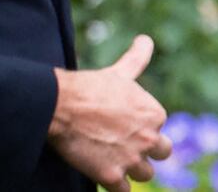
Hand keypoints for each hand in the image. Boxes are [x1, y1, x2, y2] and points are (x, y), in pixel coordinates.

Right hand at [47, 34, 172, 191]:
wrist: (57, 103)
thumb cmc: (86, 86)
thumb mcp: (117, 73)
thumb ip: (136, 59)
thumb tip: (146, 39)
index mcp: (154, 113)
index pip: (158, 128)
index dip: (140, 127)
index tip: (120, 122)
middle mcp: (149, 138)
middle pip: (160, 153)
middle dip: (143, 150)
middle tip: (120, 143)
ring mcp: (132, 159)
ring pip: (144, 174)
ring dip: (130, 168)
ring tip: (108, 156)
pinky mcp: (112, 176)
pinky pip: (124, 191)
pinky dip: (115, 185)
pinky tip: (102, 171)